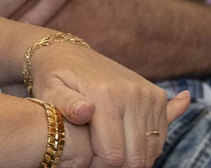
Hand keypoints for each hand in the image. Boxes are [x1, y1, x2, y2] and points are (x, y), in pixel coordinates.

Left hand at [34, 39, 191, 167]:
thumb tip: (86, 111)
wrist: (69, 53)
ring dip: (133, 156)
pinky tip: (128, 141)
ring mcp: (147, 94)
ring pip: (151, 150)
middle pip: (136, 156)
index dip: (99, 167)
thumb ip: (65, 105)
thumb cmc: (55, 78)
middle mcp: (132, 93)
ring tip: (109, 148)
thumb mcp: (50, 91)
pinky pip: (159, 136)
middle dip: (118, 166)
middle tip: (99, 159)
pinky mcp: (156, 96)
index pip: (113, 155)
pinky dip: (146, 146)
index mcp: (105, 96)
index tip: (87, 161)